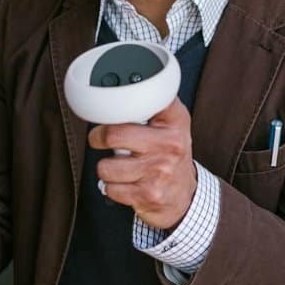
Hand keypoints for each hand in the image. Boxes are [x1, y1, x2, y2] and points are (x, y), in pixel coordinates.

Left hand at [89, 98, 197, 229]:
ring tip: (121, 166)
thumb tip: (119, 89)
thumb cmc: (171, 156)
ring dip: (107, 169)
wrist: (185, 195)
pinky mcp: (148, 195)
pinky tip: (126, 183)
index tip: (110, 108)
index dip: (118, 104)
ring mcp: (159, 171)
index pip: (144, 101)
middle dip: (98, 138)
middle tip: (101, 139)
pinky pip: (110, 189)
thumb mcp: (171, 123)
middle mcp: (170, 144)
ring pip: (106, 167)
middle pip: (114, 134)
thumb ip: (152, 103)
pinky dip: (113, 188)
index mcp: (175, 121)